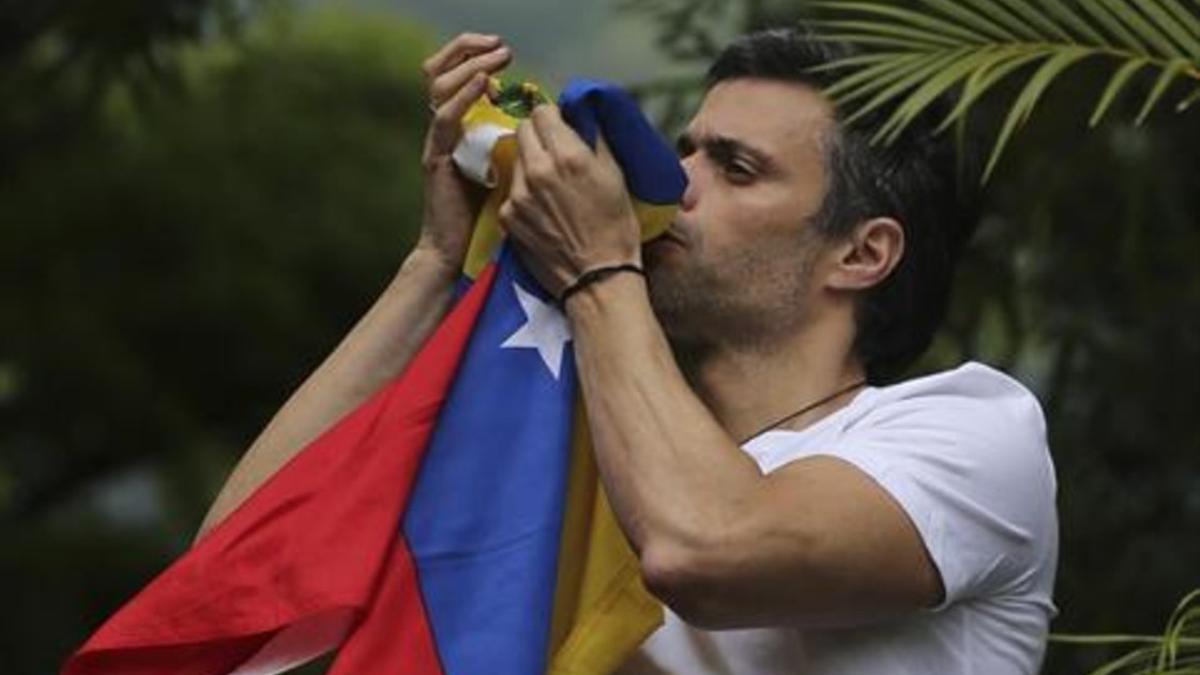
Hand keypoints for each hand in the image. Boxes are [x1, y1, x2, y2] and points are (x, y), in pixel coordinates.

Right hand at [414, 33, 511, 273]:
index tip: (506, 55)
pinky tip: (483, 85)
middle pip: (441, 72)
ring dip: (470, 66)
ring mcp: (439, 142)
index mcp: (463, 128)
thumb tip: (549, 122)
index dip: (477, 59)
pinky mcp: (437, 157)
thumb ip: (519, 143)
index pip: (459, 79)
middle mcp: (447, 130)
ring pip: (440, 87)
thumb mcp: (511, 170)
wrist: (458, 253)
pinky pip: (446, 118)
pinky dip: (464, 96)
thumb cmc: (491, 218)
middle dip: (469, 52)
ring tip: (496, 60)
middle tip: (500, 48)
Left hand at [498, 105, 641, 297]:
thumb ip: (596, 137)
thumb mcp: (616, 175)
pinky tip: (542, 208)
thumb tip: (584, 113)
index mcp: (567, 156)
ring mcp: (518, 195)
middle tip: (554, 151)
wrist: (597, 278)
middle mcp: (537, 170)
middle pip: (523, 130)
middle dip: (538, 134)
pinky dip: (524, 192)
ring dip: (530, 163)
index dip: (553, 117)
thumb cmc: (615, 227)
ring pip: (515, 159)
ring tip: (550, 184)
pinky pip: (511, 190)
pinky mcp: (507, 217)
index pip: (542, 111)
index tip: (561, 127)